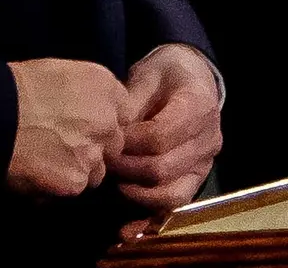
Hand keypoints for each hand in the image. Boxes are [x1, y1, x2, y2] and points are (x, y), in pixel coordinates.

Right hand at [6, 57, 126, 198]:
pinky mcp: (77, 180)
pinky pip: (75, 186)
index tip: (79, 119)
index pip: (122, 109)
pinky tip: (36, 169)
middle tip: (59, 140)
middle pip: (113, 142)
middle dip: (92, 144)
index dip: (100, 117)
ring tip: (44, 157)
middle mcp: (108, 120)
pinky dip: (59, 182)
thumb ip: (82, 91)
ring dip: (78, 166)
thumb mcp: (54, 72)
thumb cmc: (9, 85)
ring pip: (97, 169)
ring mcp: (94, 153)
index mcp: (103, 85)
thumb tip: (87, 108)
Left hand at [111, 44, 221, 228]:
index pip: (158, 136)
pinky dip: (150, 216)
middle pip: (162, 168)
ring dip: (134, 191)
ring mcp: (204, 164)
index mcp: (197, 108)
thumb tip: (108, 130)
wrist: (193, 79)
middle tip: (97, 160)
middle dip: (124, 167)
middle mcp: (208, 141)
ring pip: (171, 193)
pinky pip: (175, 204)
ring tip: (109, 178)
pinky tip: (126, 228)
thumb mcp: (146, 76)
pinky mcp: (196, 179)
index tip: (101, 137)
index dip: (125, 141)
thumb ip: (129, 103)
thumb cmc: (165, 76)